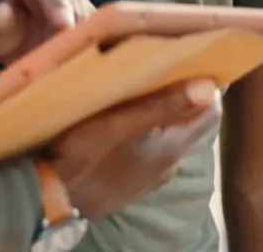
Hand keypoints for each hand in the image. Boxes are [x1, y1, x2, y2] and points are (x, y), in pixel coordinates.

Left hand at [0, 0, 92, 65]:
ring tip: (71, 66)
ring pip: (89, 17)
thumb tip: (3, 15)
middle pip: (74, 1)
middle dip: (74, 29)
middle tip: (69, 57)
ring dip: (83, 41)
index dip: (59, 4)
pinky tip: (82, 64)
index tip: (65, 26)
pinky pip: (95, 30)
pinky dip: (90, 47)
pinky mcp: (83, 15)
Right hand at [50, 80, 222, 217]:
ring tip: (138, 94)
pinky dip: (144, 137)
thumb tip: (208, 86)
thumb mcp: (119, 122)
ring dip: (160, 117)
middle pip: (189, 123)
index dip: (206, 86)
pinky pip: (149, 154)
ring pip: (168, 138)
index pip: (210, 112)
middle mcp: (170, 165)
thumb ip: (164, 104)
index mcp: (173, 148)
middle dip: (181, 97)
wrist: (51, 198)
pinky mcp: (133, 185)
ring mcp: (152, 178)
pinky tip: (122, 126)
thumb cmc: (84, 154)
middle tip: (161, 71)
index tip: (192, 63)